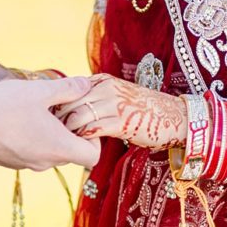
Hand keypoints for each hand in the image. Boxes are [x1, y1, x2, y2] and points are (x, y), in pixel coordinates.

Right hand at [0, 76, 101, 170]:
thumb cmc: (1, 108)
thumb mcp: (39, 91)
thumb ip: (67, 89)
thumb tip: (87, 84)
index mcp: (58, 148)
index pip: (93, 156)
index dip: (94, 137)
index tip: (81, 117)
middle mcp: (44, 162)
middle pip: (70, 152)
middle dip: (69, 130)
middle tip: (57, 107)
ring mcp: (24, 164)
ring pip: (47, 151)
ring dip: (47, 133)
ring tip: (33, 109)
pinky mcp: (7, 161)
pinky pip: (28, 151)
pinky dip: (29, 137)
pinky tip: (14, 116)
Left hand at [59, 74, 187, 149]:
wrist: (175, 116)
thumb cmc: (142, 110)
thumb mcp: (115, 96)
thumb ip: (93, 98)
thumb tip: (66, 111)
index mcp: (101, 80)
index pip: (66, 91)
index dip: (56, 107)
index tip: (51, 122)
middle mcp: (106, 88)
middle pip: (67, 103)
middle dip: (58, 121)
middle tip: (54, 136)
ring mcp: (114, 104)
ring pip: (76, 117)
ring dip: (68, 132)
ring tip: (68, 143)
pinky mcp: (121, 121)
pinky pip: (91, 130)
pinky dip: (82, 140)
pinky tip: (83, 147)